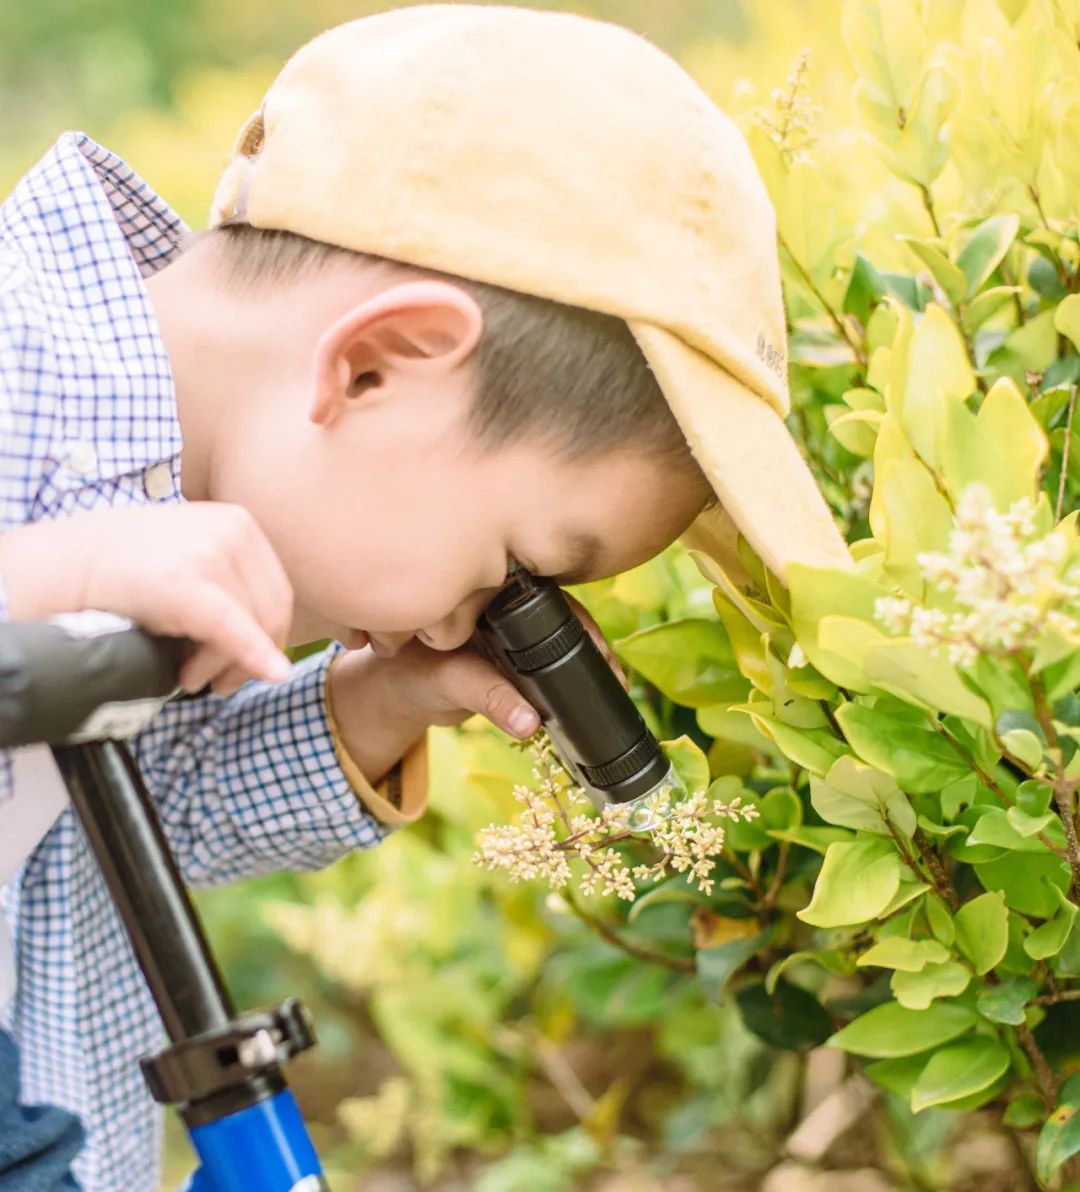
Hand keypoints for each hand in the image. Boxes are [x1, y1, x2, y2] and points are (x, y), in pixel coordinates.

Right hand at [0, 503, 292, 693]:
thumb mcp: (194, 558)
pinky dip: (253, 654)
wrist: (65, 563)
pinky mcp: (184, 583)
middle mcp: (232, 530)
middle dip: (252, 656)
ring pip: (251, 626)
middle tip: (220, 683)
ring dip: (223, 664)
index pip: (277, 593)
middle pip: (271, 611)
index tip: (253, 666)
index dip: (270, 638)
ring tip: (188, 676)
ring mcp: (210, 551)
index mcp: (240, 523)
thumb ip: (235, 583)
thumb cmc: (128, 571)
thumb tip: (277, 641)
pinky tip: (266, 673)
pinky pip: (232, 627)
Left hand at [326, 593, 625, 783]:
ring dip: (590, 663)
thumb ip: (489, 698)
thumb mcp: (452, 682)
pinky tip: (598, 694)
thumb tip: (532, 723)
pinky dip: (574, 678)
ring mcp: (518, 633)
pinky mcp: (520, 658)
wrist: (402, 689)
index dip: (579, 624)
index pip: (549, 601)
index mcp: (494, 595)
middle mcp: (511, 607)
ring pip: (564, 643)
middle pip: (566, 620)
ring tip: (617, 687)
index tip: (601, 652)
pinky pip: (554, 663)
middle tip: (617, 676)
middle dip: (594, 645)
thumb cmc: (417, 671)